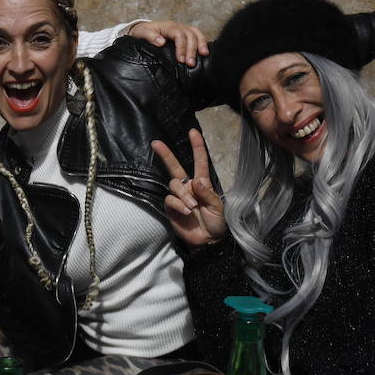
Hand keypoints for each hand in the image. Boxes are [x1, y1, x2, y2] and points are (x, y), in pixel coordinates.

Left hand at [128, 20, 210, 65]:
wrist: (142, 31)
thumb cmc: (142, 32)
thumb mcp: (141, 33)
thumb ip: (149, 36)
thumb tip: (161, 42)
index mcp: (168, 26)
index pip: (179, 34)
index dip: (181, 47)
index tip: (181, 60)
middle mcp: (178, 27)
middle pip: (190, 34)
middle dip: (192, 49)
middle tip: (191, 64)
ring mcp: (183, 30)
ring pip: (196, 33)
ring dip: (201, 44)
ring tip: (204, 55)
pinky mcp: (186, 35)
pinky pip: (197, 36)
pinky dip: (203, 42)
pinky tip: (205, 51)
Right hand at [151, 129, 225, 246]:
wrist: (208, 242)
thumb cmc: (217, 223)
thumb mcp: (218, 208)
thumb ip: (207, 194)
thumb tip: (195, 181)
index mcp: (202, 184)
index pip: (199, 162)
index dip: (197, 147)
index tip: (193, 132)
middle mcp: (188, 187)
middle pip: (175, 167)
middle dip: (166, 154)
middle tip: (156, 143)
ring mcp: (179, 197)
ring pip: (174, 185)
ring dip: (183, 194)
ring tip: (191, 206)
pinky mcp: (171, 208)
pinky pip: (170, 200)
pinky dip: (178, 204)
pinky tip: (186, 212)